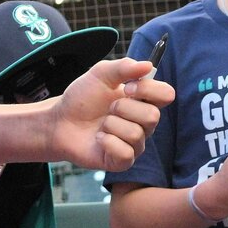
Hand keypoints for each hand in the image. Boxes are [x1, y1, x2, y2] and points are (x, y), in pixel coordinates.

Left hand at [50, 58, 171, 170]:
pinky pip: (125, 153)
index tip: (127, 87)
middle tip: (108, 108)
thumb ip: (124, 67)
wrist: (60, 120)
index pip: (167, 94)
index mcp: (143, 100)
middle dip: (124, 108)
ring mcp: (134, 143)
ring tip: (101, 124)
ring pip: (135, 134)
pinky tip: (98, 139)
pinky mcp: (122, 161)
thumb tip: (149, 66)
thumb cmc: (82, 98)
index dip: (149, 90)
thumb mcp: (100, 74)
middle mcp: (143, 123)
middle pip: (153, 116)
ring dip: (111, 125)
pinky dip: (107, 142)